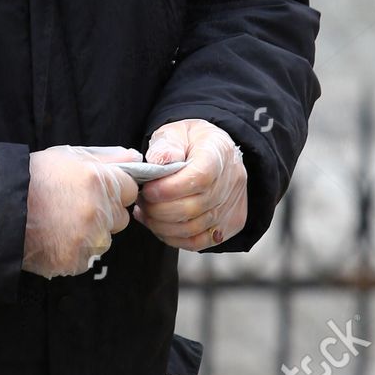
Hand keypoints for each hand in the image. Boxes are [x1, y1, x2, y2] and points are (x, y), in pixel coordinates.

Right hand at [22, 145, 140, 278]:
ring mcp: (88, 239)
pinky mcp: (76, 261)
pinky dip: (74, 251)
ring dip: (90, 233)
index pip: (130, 190)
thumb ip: (106, 157)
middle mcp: (99, 211)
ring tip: (60, 223)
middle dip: (105, 212)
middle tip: (74, 206)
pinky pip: (86, 257)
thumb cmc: (32, 177)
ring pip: (104, 239)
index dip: (113, 189)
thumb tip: (135, 158)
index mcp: (100, 181)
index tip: (94, 189)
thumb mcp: (68, 156)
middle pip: (120, 217)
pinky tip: (54, 238)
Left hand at [132, 119, 246, 251]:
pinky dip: (174, 238)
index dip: (169, 189)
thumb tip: (159, 161)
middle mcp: (231, 181)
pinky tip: (158, 225)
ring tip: (146, 213)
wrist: (215, 152)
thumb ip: (167, 144)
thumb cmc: (190, 142)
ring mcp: (233, 205)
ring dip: (162, 225)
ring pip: (194, 228)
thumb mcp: (176, 132)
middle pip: (195, 207)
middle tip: (141, 201)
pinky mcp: (230, 224)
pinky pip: (199, 242)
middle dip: (159, 209)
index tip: (147, 190)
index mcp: (219, 153)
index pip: (199, 178)